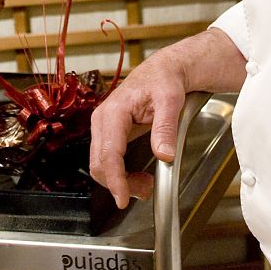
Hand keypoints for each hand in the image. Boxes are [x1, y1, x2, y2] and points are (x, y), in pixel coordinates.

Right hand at [88, 28, 244, 208]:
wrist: (164, 70)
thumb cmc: (165, 80)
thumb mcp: (170, 100)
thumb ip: (166, 128)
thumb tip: (164, 155)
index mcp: (114, 111)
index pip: (108, 154)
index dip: (115, 180)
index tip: (123, 199)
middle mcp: (102, 119)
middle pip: (100, 163)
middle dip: (119, 184)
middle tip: (146, 191)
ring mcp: (103, 127)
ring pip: (101, 164)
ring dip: (120, 181)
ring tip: (145, 185)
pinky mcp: (109, 133)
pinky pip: (107, 159)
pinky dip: (119, 174)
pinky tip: (137, 176)